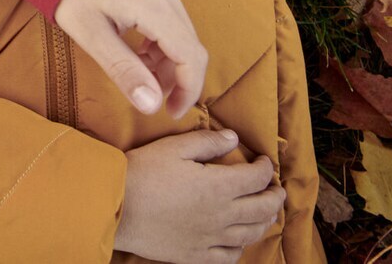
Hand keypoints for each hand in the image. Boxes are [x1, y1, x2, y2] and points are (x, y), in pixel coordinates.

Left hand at [55, 0, 206, 116]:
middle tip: (151, 98)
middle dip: (176, 78)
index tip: (171, 112)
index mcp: (154, 5)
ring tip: (138, 74)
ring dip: (167, 61)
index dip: (188, 90)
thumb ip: (123, 70)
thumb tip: (151, 105)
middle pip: (190, 46)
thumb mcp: (90, 34)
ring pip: (181, 33)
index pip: (191, 56)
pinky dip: (160, 42)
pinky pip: (170, 18)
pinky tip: (137, 51)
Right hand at [114, 129, 282, 262]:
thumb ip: (206, 142)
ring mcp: (211, 238)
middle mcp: (222, 215)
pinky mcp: (196, 254)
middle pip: (263, 208)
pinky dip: (241, 247)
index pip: (257, 177)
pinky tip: (239, 239)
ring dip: (265, 222)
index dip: (266, 167)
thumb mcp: (173, 148)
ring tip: (267, 213)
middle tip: (276, 190)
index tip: (263, 161)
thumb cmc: (142, 173)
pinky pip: (229, 255)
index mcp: (219, 186)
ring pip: (251, 233)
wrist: (115, 207)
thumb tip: (233, 138)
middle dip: (275, 197)